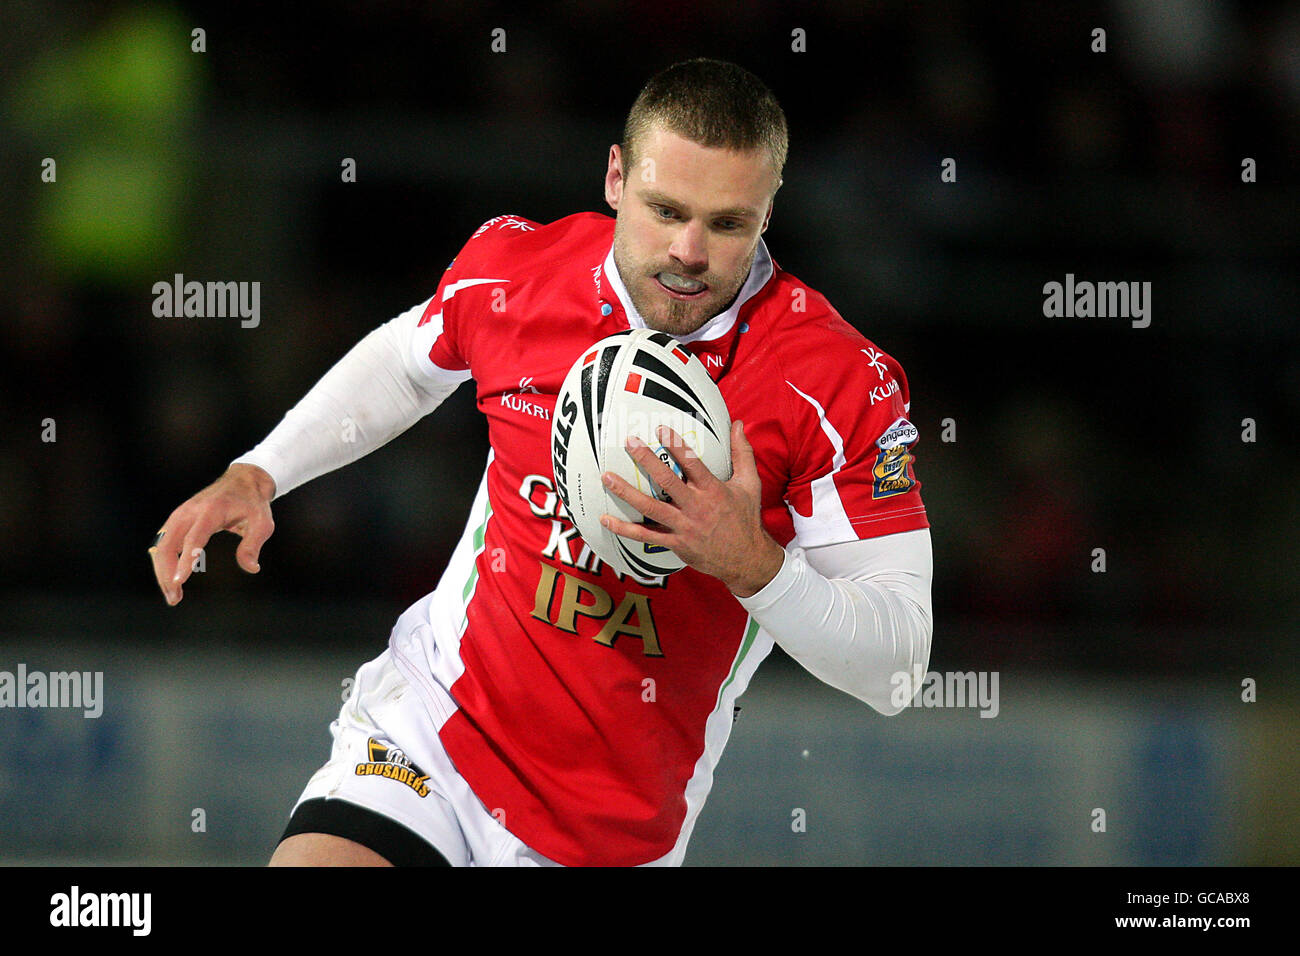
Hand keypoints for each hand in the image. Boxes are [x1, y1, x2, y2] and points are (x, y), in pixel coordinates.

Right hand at [149, 463, 276, 605]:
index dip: (185, 560)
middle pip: (168, 544)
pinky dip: (163, 563)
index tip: (179, 581)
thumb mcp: (262, 523)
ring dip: (162, 572)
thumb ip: (253, 545)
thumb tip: (251, 568)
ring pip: (161, 546)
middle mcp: (189, 511)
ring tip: (173, 596)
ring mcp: (180, 514)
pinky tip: (170, 580)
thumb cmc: (253, 504)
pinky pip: (163, 543)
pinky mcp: (176, 520)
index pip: (194, 538)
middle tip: (175, 598)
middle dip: (167, 573)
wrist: (243, 481)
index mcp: (210, 511)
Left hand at [600, 421, 784, 596]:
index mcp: (713, 490)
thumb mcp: (750, 483)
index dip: (676, 445)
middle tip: (630, 443)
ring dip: (626, 492)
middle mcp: (696, 507)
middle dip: (647, 460)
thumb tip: (738, 425)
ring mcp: (683, 526)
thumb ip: (742, 453)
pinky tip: (606, 519)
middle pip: (667, 481)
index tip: (661, 429)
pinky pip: (645, 536)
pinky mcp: (675, 543)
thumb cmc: (746, 518)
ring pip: (650, 508)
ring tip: (608, 477)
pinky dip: (624, 529)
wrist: (746, 559)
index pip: (693, 463)